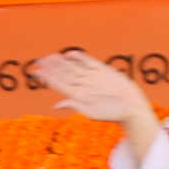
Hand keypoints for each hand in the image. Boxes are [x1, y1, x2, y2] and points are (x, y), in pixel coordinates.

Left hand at [31, 50, 160, 136]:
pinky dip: (78, 57)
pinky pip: (87, 61)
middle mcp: (83, 85)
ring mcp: (91, 77)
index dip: (47, 78)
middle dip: (51, 68)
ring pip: (72, 67)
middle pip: (63, 74)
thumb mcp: (92, 113)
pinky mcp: (102, 70)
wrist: (131, 107)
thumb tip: (55, 106)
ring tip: (50, 56)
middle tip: (38, 61)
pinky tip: (69, 54)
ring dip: (61, 62)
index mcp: (78, 95)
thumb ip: (75, 106)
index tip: (36, 72)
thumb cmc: (112, 114)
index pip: (59, 84)